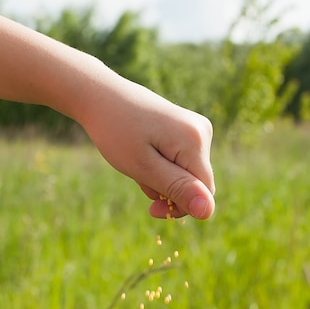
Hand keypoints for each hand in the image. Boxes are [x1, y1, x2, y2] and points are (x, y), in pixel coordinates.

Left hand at [81, 77, 215, 218]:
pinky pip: (182, 161)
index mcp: (195, 141)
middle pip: (197, 183)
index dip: (181, 207)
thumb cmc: (117, 132)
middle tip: (139, 181)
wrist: (101, 97)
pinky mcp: (187, 128)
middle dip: (168, 191)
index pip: (204, 192)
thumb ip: (177, 189)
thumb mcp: (144, 167)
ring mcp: (196, 128)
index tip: (151, 209)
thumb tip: (208, 211)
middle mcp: (203, 132)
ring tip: (137, 164)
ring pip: (187, 174)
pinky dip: (162, 166)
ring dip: (162, 179)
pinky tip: (143, 155)